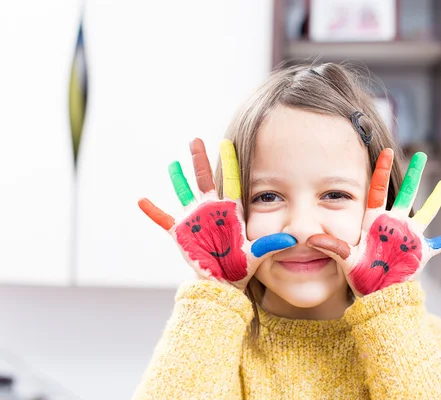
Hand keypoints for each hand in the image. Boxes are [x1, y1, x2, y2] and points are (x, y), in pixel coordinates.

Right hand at [138, 138, 295, 289]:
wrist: (223, 284)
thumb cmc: (241, 268)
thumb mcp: (257, 253)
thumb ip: (272, 244)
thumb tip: (294, 239)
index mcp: (230, 211)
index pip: (230, 179)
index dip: (228, 161)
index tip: (226, 141)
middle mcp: (212, 210)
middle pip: (205, 178)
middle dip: (199, 159)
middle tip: (195, 139)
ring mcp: (195, 220)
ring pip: (185, 192)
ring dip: (178, 178)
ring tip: (173, 163)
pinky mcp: (181, 233)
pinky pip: (164, 219)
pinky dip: (153, 211)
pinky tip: (141, 200)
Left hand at [307, 150, 440, 296]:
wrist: (378, 297)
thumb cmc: (362, 278)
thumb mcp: (347, 260)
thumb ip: (332, 247)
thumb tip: (309, 239)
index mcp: (376, 221)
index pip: (379, 189)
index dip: (382, 170)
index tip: (386, 150)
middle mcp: (394, 224)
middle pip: (407, 193)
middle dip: (414, 174)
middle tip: (421, 155)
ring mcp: (410, 237)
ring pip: (426, 212)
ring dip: (436, 199)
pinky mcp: (423, 252)